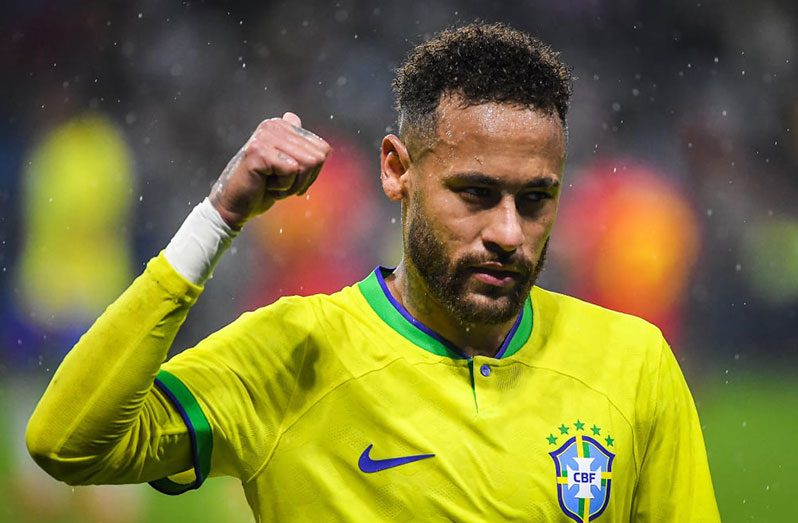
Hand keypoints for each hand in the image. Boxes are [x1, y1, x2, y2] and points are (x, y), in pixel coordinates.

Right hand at [209, 112, 330, 227]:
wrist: (236, 205)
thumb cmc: (262, 187)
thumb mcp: (286, 165)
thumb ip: (296, 145)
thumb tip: (294, 117)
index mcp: (281, 126)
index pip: (323, 149)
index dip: (313, 172)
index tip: (291, 179)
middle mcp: (272, 126)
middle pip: (317, 157)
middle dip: (304, 180)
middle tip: (281, 185)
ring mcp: (264, 137)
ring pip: (306, 164)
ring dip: (293, 184)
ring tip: (272, 185)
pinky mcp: (258, 152)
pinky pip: (291, 171)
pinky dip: (282, 187)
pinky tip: (265, 185)